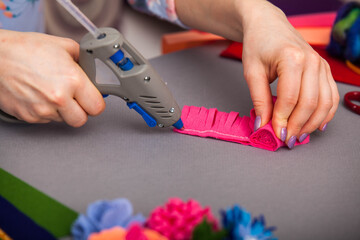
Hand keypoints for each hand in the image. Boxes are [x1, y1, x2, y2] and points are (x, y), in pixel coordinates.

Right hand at [0, 30, 104, 126]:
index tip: (92, 98)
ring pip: (63, 120)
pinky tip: (40, 95)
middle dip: (81, 110)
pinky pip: (46, 120)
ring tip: (52, 92)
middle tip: (75, 98)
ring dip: (62, 111)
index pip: (97, 107)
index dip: (95, 102)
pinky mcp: (29, 116)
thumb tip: (93, 70)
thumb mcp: (63, 46)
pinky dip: (46, 111)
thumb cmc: (24, 49)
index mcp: (72, 80)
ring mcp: (43, 110)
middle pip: (82, 120)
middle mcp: (59, 98)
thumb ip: (83, 60)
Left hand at [240, 0, 338, 147]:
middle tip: (287, 140)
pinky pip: (331, 96)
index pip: (290, 98)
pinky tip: (315, 125)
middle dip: (298, 126)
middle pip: (310, 103)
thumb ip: (259, 100)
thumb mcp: (252, 72)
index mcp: (292, 59)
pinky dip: (325, 114)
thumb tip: (263, 125)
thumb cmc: (258, 45)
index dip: (282, 120)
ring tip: (299, 135)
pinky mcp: (324, 70)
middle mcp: (312, 61)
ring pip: (325, 103)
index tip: (275, 135)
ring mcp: (321, 65)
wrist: (268, 26)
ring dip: (312, 123)